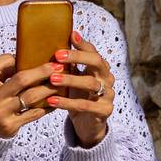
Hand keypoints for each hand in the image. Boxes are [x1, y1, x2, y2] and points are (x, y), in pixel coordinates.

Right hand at [0, 51, 64, 138]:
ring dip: (49, 88)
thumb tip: (31, 56)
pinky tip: (56, 100)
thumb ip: (5, 72)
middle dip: (42, 71)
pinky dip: (46, 106)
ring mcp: (0, 114)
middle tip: (58, 66)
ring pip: (31, 97)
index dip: (9, 59)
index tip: (27, 56)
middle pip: (21, 80)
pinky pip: (33, 114)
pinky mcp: (10, 126)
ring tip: (62, 82)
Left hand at [49, 30, 113, 146]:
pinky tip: (52, 101)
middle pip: (97, 62)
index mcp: (100, 68)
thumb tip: (55, 42)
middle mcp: (108, 78)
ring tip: (52, 79)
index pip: (93, 51)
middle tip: (57, 56)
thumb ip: (69, 64)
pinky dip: (67, 103)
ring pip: (91, 84)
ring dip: (70, 80)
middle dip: (77, 57)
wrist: (87, 125)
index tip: (69, 36)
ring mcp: (108, 95)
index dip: (82, 44)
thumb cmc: (78, 97)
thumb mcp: (73, 78)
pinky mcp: (104, 111)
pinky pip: (85, 105)